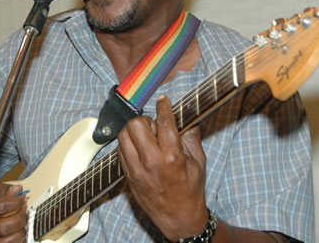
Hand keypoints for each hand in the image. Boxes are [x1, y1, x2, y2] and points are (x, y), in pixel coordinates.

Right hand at [0, 181, 27, 242]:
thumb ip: (4, 189)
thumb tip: (17, 190)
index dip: (14, 203)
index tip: (23, 199)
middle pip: (1, 228)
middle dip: (19, 220)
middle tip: (25, 212)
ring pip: (3, 242)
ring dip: (19, 234)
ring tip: (24, 225)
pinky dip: (16, 241)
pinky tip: (20, 233)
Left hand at [117, 95, 208, 241]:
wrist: (179, 217)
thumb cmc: (191, 190)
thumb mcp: (198, 161)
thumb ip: (191, 136)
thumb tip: (188, 115)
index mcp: (172, 157)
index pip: (163, 122)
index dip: (163, 107)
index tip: (163, 101)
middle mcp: (151, 162)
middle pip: (136, 124)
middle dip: (145, 120)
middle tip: (154, 127)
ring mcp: (136, 170)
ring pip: (123, 135)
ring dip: (134, 131)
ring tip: (146, 137)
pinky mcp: (128, 176)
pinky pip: (120, 150)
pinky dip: (128, 144)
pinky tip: (140, 149)